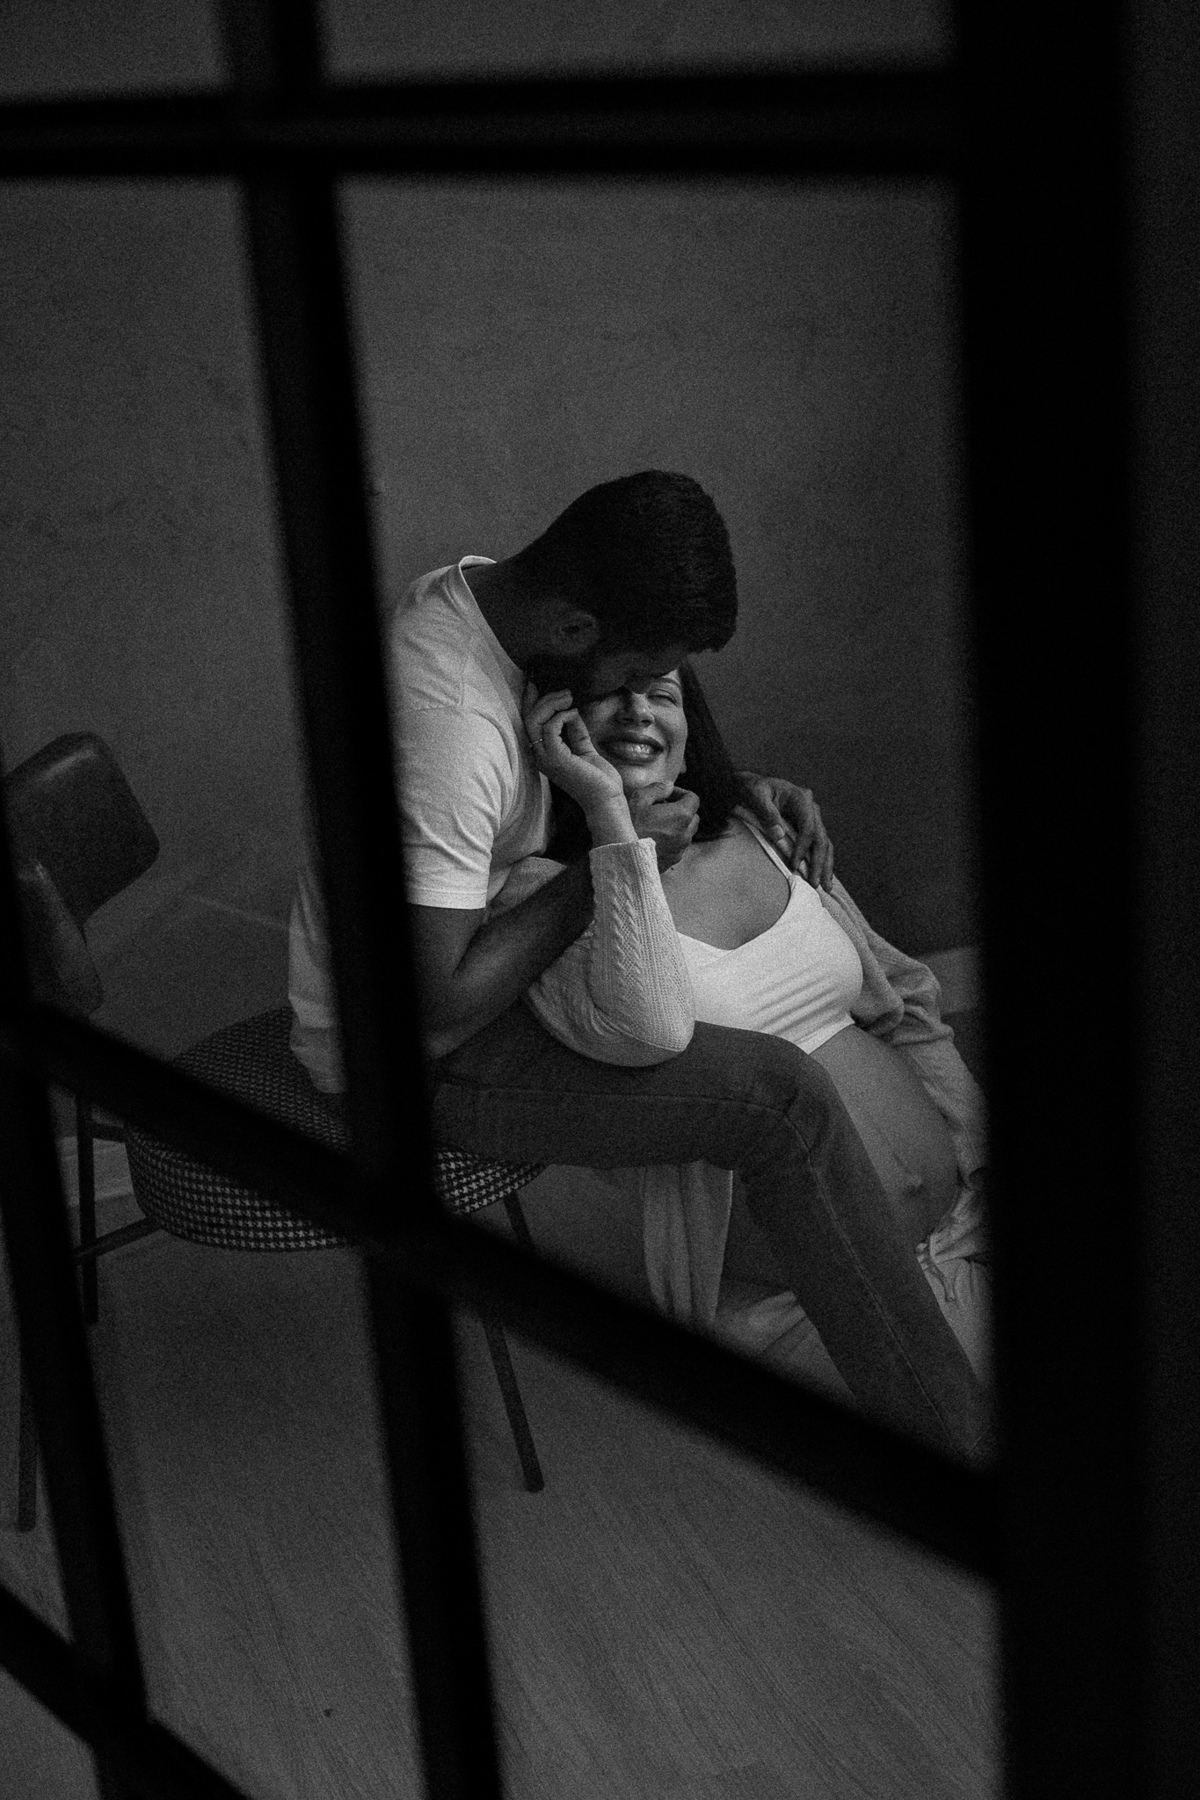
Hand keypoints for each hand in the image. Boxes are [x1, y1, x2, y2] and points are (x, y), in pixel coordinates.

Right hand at [523, 686, 631, 841]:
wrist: (607, 799)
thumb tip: (572, 711)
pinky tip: (575, 714)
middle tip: (564, 692)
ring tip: (569, 697)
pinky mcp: (556, 758)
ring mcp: (545, 758)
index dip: (529, 702)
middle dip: (543, 699)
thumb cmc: (599, 778)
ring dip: (552, 704)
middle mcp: (540, 756)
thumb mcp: (585, 748)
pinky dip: (563, 716)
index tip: (534, 683)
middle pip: (528, 719)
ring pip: (535, 721)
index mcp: (544, 754)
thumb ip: (576, 731)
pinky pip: (551, 728)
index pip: (529, 724)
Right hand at [626, 781, 699, 871]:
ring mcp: (680, 850)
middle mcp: (686, 834)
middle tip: (661, 809)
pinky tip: (653, 839)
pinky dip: (671, 841)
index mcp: (681, 816)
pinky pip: (677, 847)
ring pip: (686, 833)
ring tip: (656, 825)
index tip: (666, 795)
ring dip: (676, 827)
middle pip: (693, 817)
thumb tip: (669, 786)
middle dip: (681, 810)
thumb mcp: (639, 800)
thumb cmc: (629, 827)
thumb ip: (657, 789)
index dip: (681, 793)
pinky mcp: (672, 861)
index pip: (693, 799)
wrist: (620, 857)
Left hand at [739, 773, 833, 889]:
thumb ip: (766, 812)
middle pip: (821, 838)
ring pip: (825, 844)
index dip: (802, 848)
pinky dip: (821, 862)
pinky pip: (819, 846)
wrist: (753, 787)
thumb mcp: (756, 795)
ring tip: (826, 887)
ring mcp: (812, 818)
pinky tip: (822, 877)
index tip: (794, 866)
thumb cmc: (753, 790)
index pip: (808, 827)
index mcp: (801, 798)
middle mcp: (811, 808)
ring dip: (825, 866)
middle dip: (819, 863)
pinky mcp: (808, 827)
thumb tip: (779, 835)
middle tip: (816, 884)